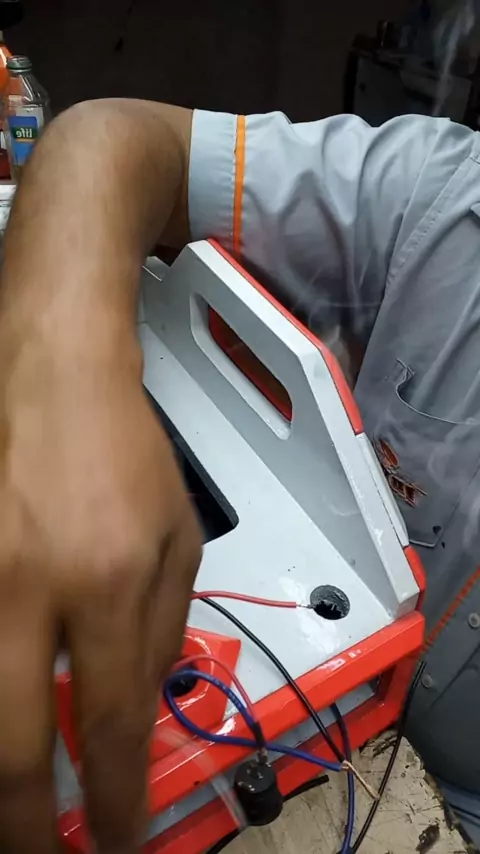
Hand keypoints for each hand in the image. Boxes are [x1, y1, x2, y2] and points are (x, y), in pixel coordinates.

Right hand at [0, 344, 201, 853]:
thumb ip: (165, 626)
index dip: (117, 796)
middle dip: (32, 826)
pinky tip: (1, 735)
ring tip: (19, 817)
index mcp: (109, 582)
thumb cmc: (123, 450)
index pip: (110, 722)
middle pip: (15, 746)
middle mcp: (31, 590)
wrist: (57, 380)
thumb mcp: (178, 536)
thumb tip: (143, 702)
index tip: (122, 837)